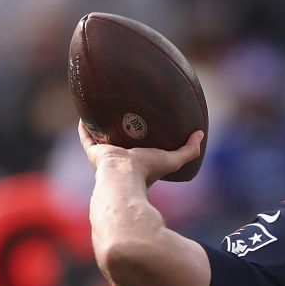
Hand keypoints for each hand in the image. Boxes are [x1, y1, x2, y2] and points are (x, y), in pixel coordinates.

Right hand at [79, 121, 202, 184]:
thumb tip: (200, 134)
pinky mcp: (93, 152)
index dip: (144, 141)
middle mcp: (121, 161)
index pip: (141, 152)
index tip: (147, 127)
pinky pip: (86, 136)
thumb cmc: (148, 170)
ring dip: (102, 127)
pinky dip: (85, 126)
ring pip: (102, 139)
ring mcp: (106, 157)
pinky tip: (85, 112)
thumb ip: (189, 150)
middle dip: (121, 132)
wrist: (123, 175)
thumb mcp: (173, 159)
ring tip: (103, 110)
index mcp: (139, 165)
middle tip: (124, 114)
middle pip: (121, 144)